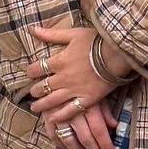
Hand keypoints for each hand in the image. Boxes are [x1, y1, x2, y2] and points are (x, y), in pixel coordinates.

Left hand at [24, 24, 132, 148]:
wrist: (117, 54)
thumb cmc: (96, 42)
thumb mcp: (73, 34)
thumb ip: (52, 34)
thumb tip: (33, 29)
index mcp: (59, 61)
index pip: (37, 68)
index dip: (31, 71)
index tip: (30, 73)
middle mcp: (63, 78)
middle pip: (43, 86)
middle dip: (35, 90)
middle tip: (32, 93)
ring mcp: (74, 90)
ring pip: (52, 100)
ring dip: (41, 105)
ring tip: (34, 108)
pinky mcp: (87, 99)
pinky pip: (71, 110)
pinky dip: (60, 116)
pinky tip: (52, 119)